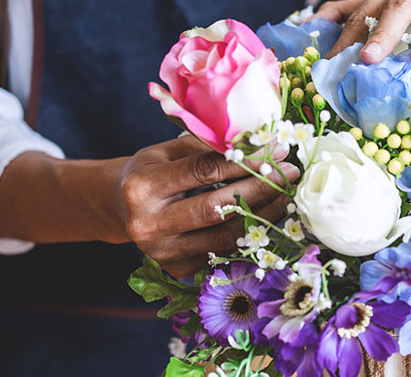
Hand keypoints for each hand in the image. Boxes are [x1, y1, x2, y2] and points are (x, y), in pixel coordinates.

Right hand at [116, 135, 298, 276]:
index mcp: (143, 186)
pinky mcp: (177, 269)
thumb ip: (207, 147)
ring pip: (225, 236)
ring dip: (263, 215)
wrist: (121, 208)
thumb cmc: (151, 171)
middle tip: (290, 174)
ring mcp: (163, 252)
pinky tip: (268, 217)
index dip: (246, 161)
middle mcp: (149, 224)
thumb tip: (259, 141)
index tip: (277, 150)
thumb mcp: (168, 150)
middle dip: (260, 189)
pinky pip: (223, 251)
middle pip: (217, 208)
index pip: (204, 171)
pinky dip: (248, 233)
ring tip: (287, 195)